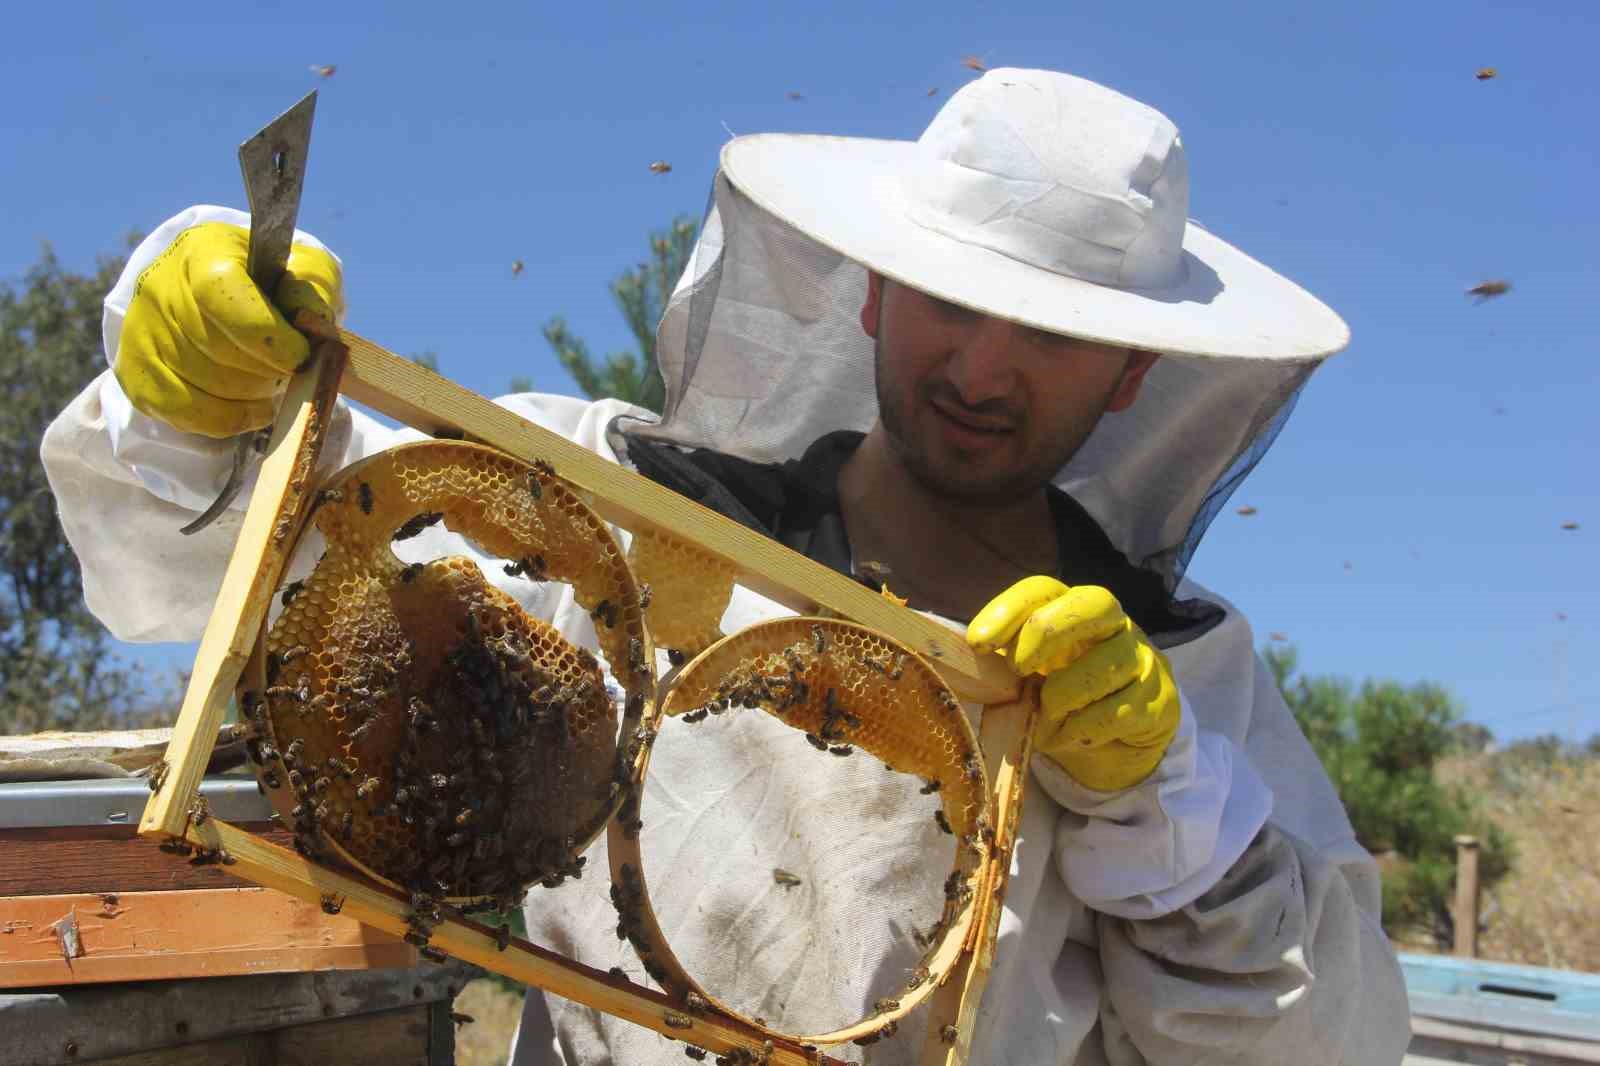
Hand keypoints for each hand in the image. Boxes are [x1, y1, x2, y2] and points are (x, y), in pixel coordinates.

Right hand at [113, 222, 342, 436]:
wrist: (216, 293)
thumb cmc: (269, 283)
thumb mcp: (302, 270)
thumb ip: (311, 291)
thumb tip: (311, 323)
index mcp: (203, 252)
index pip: (221, 294)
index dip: (267, 336)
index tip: (300, 357)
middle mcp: (161, 287)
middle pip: (217, 348)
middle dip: (267, 370)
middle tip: (289, 370)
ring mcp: (143, 331)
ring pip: (204, 385)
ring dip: (251, 396)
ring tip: (270, 383)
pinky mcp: (136, 371)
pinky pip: (184, 413)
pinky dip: (228, 420)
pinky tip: (252, 409)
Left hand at [969, 576, 1179, 791]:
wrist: (1116, 744)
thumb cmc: (1062, 700)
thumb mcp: (1027, 681)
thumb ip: (1000, 670)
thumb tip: (960, 670)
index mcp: (1071, 610)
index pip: (1043, 590)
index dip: (1008, 610)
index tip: (978, 643)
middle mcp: (1113, 624)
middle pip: (1094, 603)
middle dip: (1048, 631)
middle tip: (1019, 668)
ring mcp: (1142, 659)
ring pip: (1110, 661)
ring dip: (1066, 692)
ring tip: (1047, 712)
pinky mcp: (1160, 700)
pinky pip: (1123, 709)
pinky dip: (1086, 727)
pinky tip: (1070, 735)